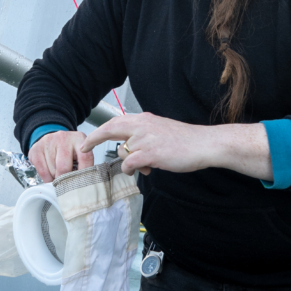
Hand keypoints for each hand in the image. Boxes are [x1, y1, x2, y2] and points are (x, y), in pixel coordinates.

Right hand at [29, 130, 94, 182]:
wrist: (52, 140)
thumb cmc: (69, 150)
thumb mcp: (80, 153)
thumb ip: (84, 164)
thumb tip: (85, 184)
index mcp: (79, 138)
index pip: (85, 157)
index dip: (84, 172)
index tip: (83, 183)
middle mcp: (64, 137)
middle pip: (64, 167)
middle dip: (65, 179)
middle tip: (67, 182)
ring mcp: (48, 141)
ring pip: (52, 170)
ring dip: (55, 177)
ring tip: (58, 173)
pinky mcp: (36, 148)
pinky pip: (42, 171)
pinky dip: (47, 178)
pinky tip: (50, 174)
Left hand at [80, 112, 272, 180]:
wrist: (204, 144)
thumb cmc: (186, 141)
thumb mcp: (160, 132)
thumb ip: (143, 138)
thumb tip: (130, 152)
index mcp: (144, 119)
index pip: (115, 121)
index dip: (99, 131)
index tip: (88, 140)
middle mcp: (142, 126)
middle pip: (109, 129)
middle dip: (94, 139)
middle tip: (85, 150)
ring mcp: (146, 139)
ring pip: (122, 151)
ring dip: (128, 162)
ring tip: (143, 167)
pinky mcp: (151, 153)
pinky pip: (130, 163)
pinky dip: (132, 169)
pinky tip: (142, 170)